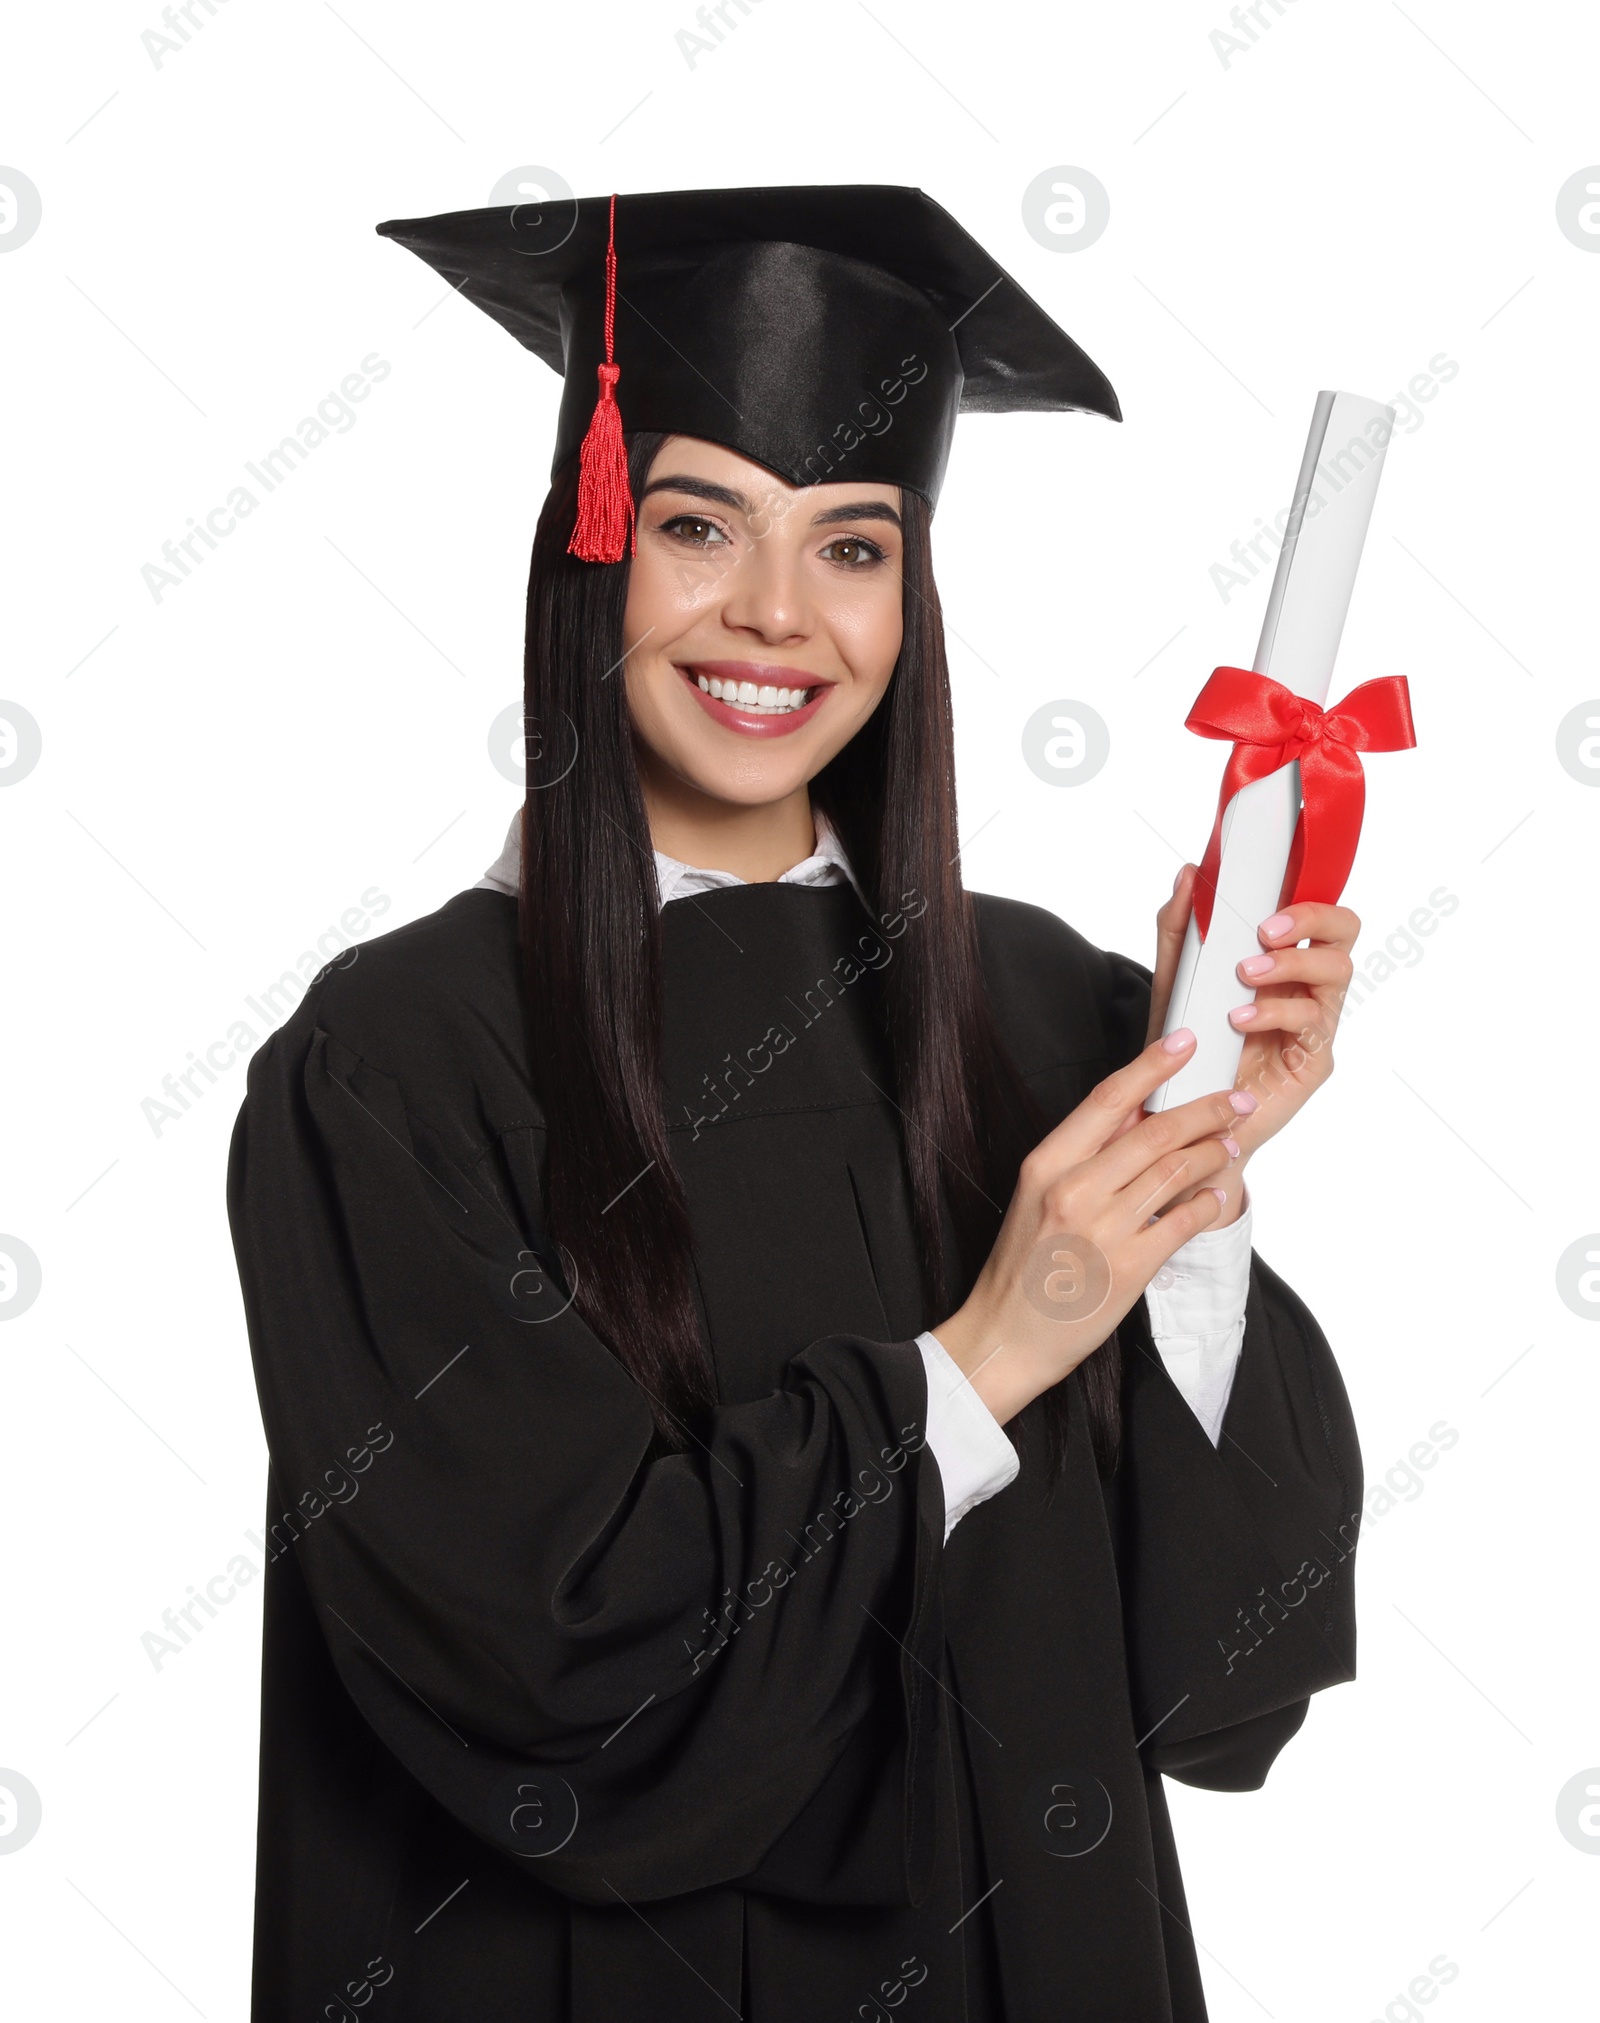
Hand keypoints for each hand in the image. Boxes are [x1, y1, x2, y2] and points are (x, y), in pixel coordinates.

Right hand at [932, 1031, 1254, 1424]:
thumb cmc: (1023, 1267)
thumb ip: (1084, 1156)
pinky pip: (1184, 1221)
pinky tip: (1216, 1197)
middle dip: (1206, 1110)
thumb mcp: (1037, 1196)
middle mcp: (1074, 1190)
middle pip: (1155, 1131)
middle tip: (1235, 1100)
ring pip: (1176, 1171)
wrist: (1006, 1335)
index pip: (1108, 1099)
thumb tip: (1136, 1115)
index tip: (1183, 1044)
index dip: (1151, 1065)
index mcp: (1047, 1164)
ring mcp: (1104, 1228)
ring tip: (1230, 1146)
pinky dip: (1208, 1204)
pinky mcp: (1131, 1266)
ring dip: (1213, 1153)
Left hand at [1147, 865, 1358, 1201]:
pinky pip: (1314, 1023)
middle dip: (1310, 918)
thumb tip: (1189, 874)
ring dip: (1290, 964)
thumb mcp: (1173, 979)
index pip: (1314, 909)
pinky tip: (1239, 1019)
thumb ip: (1180, 927)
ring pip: (1337, 971)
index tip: (1272, 882)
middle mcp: (1307, 984)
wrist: (1184, 1112)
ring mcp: (1316, 1022)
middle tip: (1264, 930)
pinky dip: (1275, 1012)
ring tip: (1245, 974)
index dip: (1306, 889)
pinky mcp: (1313, 1060)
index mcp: (1283, 958)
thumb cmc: (1189, 1042)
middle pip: (1344, 931)